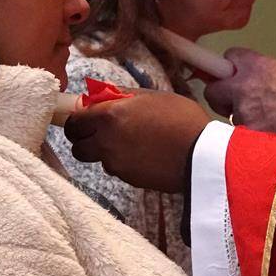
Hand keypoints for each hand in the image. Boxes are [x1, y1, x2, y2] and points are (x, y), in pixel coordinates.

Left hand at [64, 91, 209, 192]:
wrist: (201, 154)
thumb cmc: (181, 118)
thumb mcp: (152, 96)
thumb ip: (121, 97)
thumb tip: (98, 97)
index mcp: (110, 115)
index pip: (74, 121)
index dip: (78, 120)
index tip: (86, 118)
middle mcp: (105, 140)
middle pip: (77, 145)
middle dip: (85, 138)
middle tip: (102, 131)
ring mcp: (114, 163)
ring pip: (95, 158)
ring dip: (104, 151)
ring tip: (128, 143)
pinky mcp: (126, 179)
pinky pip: (114, 168)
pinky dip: (122, 162)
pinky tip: (142, 155)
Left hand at [203, 48, 275, 136]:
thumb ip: (266, 77)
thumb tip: (258, 87)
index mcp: (255, 64)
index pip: (229, 57)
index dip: (233, 69)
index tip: (235, 75)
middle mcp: (243, 84)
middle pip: (213, 89)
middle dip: (222, 96)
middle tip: (238, 103)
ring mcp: (243, 111)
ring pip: (229, 116)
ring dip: (242, 118)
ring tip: (268, 122)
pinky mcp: (248, 133)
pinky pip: (241, 135)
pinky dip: (251, 136)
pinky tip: (271, 135)